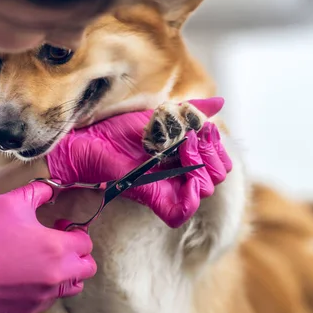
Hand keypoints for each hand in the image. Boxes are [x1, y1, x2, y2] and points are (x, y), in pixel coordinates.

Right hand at [0, 182, 96, 312]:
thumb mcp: (10, 202)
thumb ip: (38, 191)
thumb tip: (52, 188)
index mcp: (57, 248)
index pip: (86, 242)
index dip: (75, 231)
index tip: (60, 226)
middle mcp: (56, 276)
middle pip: (87, 268)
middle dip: (79, 254)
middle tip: (59, 243)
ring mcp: (43, 296)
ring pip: (72, 287)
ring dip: (67, 273)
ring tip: (45, 259)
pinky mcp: (28, 309)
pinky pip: (49, 299)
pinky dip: (46, 288)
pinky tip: (26, 274)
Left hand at [47, 97, 232, 227]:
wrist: (91, 137)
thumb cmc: (120, 128)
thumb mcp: (163, 114)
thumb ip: (192, 110)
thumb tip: (221, 101)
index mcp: (184, 160)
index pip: (220, 164)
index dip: (219, 148)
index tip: (205, 129)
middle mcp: (178, 176)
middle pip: (217, 177)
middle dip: (212, 154)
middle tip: (193, 137)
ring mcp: (166, 188)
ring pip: (205, 190)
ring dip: (200, 164)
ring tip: (182, 146)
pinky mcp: (151, 197)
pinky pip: (181, 212)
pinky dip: (191, 195)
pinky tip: (186, 172)